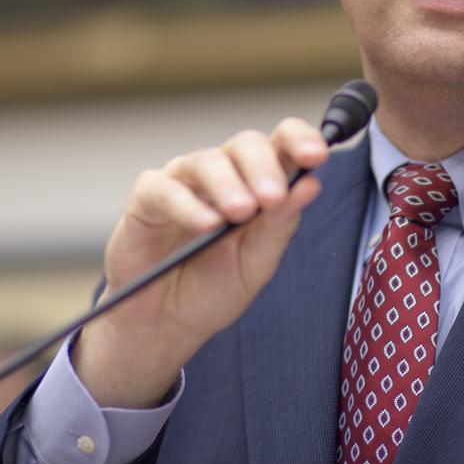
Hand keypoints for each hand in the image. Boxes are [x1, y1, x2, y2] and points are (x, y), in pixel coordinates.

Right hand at [76, 118, 328, 406]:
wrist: (166, 323)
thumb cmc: (214, 288)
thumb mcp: (257, 262)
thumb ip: (281, 224)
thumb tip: (310, 184)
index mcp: (258, 182)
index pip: (282, 144)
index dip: (300, 140)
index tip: (316, 155)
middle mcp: (223, 174)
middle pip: (246, 144)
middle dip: (264, 167)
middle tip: (272, 197)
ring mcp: (183, 181)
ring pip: (207, 161)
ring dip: (228, 185)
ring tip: (241, 212)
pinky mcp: (147, 198)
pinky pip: (166, 189)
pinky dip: (187, 205)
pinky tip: (205, 224)